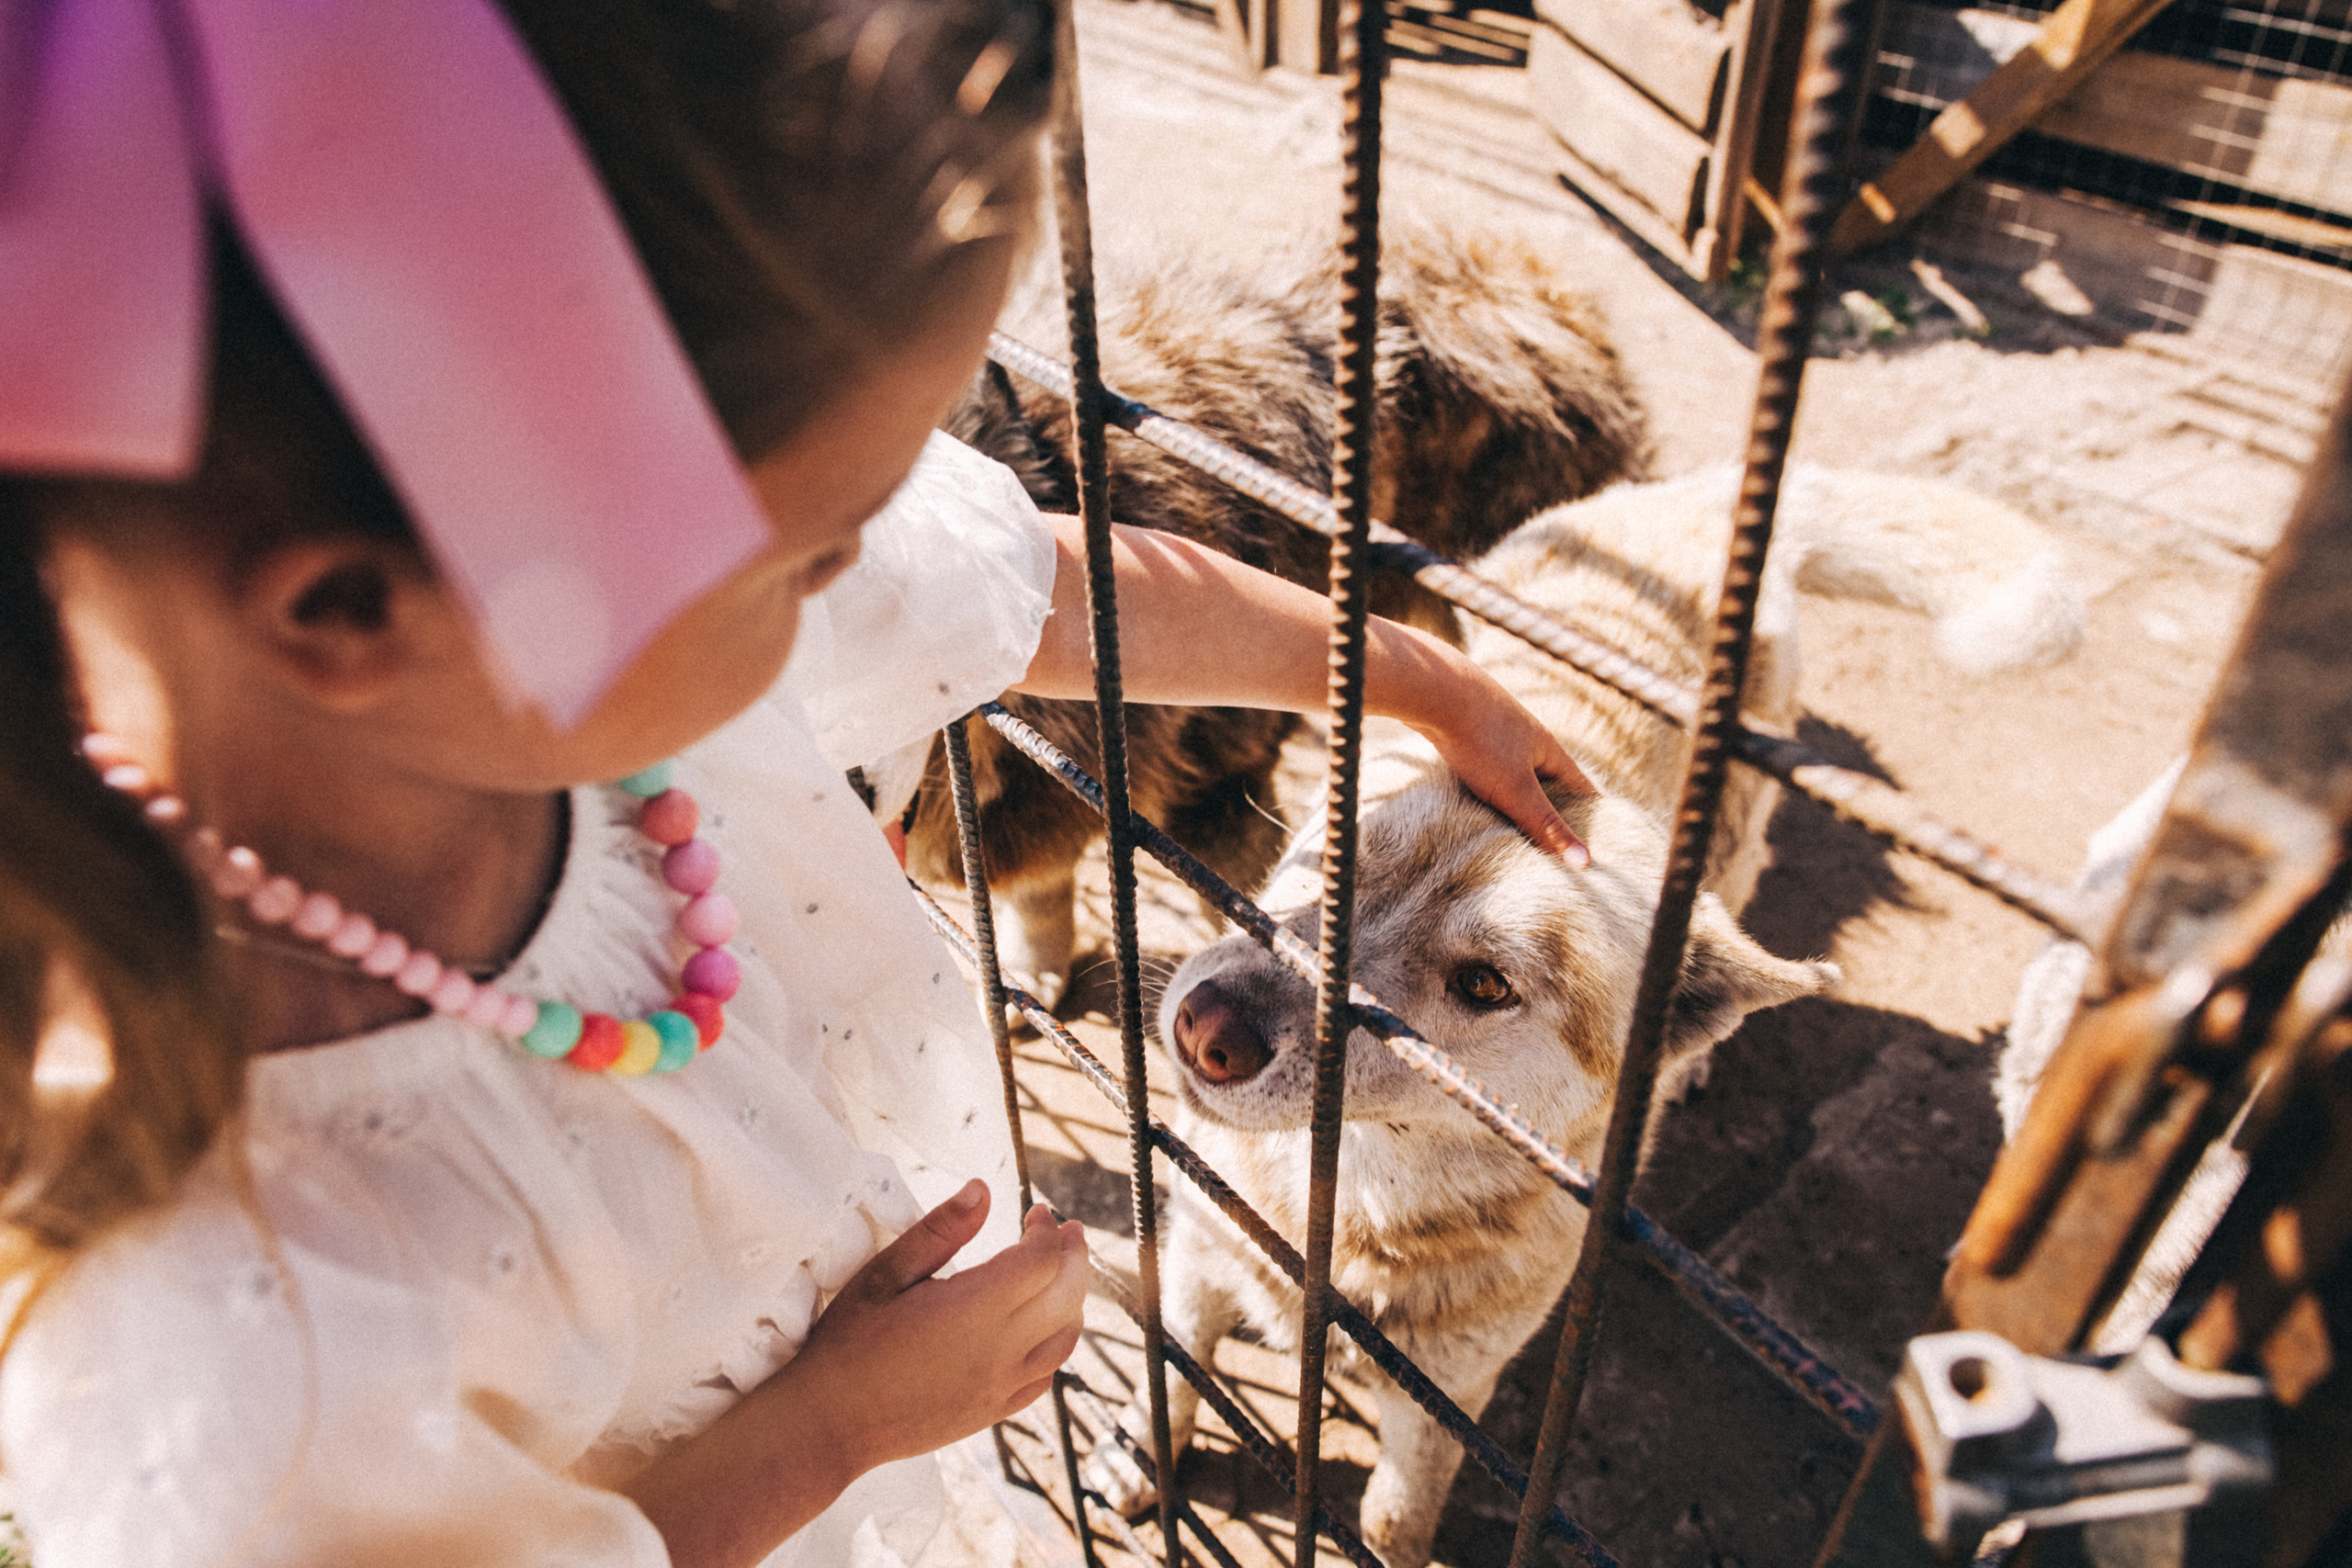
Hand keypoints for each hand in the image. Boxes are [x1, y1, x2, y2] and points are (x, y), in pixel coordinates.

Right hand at [792, 1180, 1087, 1470]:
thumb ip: (939, 1231)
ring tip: (1062, 1271)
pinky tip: (1041, 1327)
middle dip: (1075, 1255)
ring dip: (1074, 1299)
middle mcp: (997, 1352)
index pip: (1043, 1262)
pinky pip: (1045, 1376)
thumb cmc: (846, 1344)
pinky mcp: (992, 1413)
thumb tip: (983, 1190)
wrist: (827, 1424)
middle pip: (1068, 1295)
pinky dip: (1057, 1344)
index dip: (1049, 1230)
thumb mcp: (883, 1275)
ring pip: (1066, 1339)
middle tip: (1068, 1229)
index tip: (1037, 1212)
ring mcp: (999, 1388)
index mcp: (971, 1311)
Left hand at [1370, 623, 1597, 865]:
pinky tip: (1477, 799)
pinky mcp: (1468, 730)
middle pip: (1549, 779)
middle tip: (1562, 839)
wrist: (1433, 690)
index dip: (1591, 812)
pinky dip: (1489, 787)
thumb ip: (1546, 826)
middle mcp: (1528, 738)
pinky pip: (1486, 766)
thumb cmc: (1480, 738)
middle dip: (1555, 807)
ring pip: (1516, 772)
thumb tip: (1585, 863)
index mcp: (1548, 750)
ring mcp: (1498, 731)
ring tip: (1520, 826)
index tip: (1602, 837)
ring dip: (1520, 797)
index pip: (1580, 787)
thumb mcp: (1515, 790)